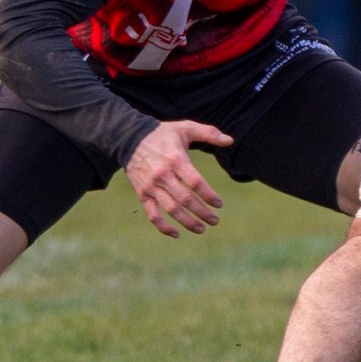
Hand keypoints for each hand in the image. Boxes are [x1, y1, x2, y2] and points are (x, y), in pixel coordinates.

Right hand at [124, 120, 230, 237]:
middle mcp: (163, 175)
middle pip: (185, 199)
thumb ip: (209, 133)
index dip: (208, 195)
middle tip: (215, 220)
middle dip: (202, 212)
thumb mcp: (185, 127)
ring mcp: (151, 186)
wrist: (130, 139)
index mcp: (176, 159)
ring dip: (187, 222)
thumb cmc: (163, 134)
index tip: (219, 204)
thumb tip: (230, 140)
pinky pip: (152, 214)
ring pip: (170, 209)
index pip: (195, 182)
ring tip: (201, 229)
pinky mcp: (142, 193)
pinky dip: (163, 227)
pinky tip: (176, 234)